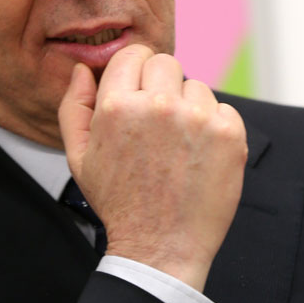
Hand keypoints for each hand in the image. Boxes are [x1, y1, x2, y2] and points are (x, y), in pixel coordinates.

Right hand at [58, 46, 246, 291]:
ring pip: (196, 87)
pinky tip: (198, 157)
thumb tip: (84, 70)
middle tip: (158, 127)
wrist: (161, 248)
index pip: (134, 54)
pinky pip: (223, 109)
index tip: (140, 95)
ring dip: (189, 109)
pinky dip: (214, 128)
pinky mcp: (229, 133)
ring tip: (177, 149)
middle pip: (166, 64)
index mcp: (117, 106)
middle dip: (162, 87)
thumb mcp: (80, 158)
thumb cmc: (119, 204)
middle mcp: (158, 105)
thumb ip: (74, 107)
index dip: (136, 73)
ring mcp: (197, 118)